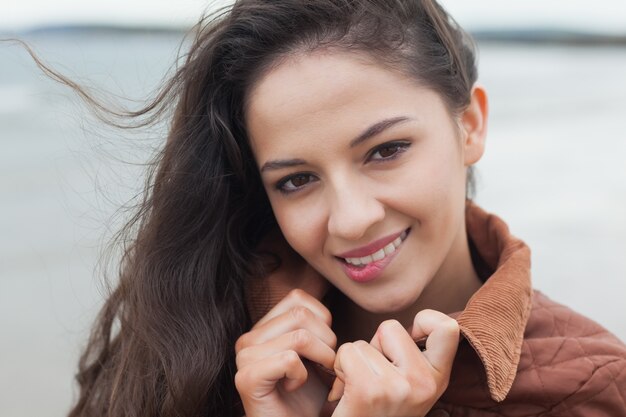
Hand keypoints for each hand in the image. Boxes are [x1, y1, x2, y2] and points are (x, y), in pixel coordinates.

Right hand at [235, 289, 336, 416]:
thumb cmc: (308, 396)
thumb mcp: (316, 351)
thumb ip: (316, 324)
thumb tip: (330, 298)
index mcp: (262, 327)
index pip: (298, 298)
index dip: (323, 322)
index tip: (324, 349)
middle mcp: (248, 338)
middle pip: (301, 315)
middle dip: (327, 342)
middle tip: (325, 367)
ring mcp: (244, 357)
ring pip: (300, 336)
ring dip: (321, 359)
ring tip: (314, 376)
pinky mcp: (246, 378)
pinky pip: (289, 360)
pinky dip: (303, 376)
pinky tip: (296, 387)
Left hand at [329, 310, 458, 416]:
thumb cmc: (380, 406)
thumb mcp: (412, 381)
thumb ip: (415, 351)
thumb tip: (423, 316)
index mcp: (439, 377)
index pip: (448, 327)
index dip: (426, 320)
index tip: (412, 336)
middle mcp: (425, 383)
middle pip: (390, 327)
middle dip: (375, 344)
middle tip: (376, 374)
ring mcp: (399, 387)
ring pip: (362, 343)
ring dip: (354, 360)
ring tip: (361, 386)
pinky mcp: (370, 391)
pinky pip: (346, 353)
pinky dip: (340, 367)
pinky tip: (348, 390)